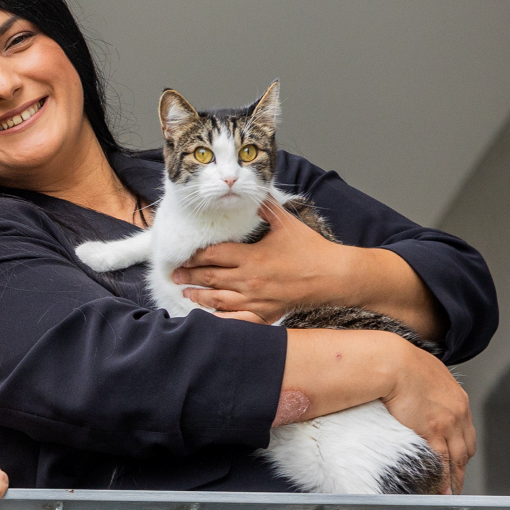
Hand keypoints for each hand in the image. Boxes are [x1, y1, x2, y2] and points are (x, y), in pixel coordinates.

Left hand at [176, 199, 355, 320]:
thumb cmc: (311, 249)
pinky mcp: (264, 314)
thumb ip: (266, 207)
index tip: (185, 255)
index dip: (195, 255)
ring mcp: (256, 300)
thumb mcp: (286, 223)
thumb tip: (254, 189)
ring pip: (218, 300)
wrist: (334, 276)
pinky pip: (235, 320)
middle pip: (210, 278)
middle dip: (190, 276)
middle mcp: (250, 280)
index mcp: (252, 257)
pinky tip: (207, 316)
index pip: (213, 255)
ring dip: (198, 296)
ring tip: (185, 292)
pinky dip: (218, 319)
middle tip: (175, 274)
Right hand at [380, 342, 474, 492]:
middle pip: (466, 447)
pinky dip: (444, 477)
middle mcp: (458, 411)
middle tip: (456, 481)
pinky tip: (441, 489)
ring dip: (456, 478)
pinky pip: (443, 461)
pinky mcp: (433, 430)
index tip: (455, 459)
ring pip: (458, 458)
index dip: (460, 447)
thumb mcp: (421, 372)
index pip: (465, 430)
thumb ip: (424, 387)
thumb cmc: (398, 362)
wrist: (392, 362)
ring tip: (450, 493)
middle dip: (462, 466)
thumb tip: (410, 391)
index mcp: (456, 397)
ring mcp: (448, 422)